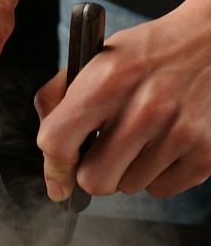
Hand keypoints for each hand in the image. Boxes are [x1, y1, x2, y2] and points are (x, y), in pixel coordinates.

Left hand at [35, 0, 210, 201]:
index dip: (54, 167)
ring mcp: (178, 132)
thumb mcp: (98, 59)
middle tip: (107, 151)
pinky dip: (157, 175)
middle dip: (95, 172)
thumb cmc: (149, 55)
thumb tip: (49, 157)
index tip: (59, 178)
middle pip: (93, 181)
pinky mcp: (204, 153)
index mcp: (109, 79)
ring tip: (144, 137)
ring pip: (127, 187)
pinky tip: (165, 145)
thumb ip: (60, 99)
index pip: (57, 141)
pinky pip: (159, 190)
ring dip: (129, 170)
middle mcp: (145, 107)